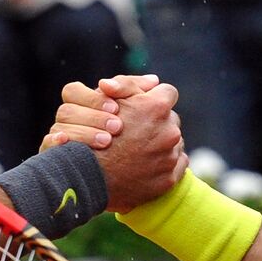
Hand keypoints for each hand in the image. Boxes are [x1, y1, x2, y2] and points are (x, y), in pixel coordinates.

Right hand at [47, 76, 186, 211]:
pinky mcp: (169, 178)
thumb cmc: (91, 133)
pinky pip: (175, 163)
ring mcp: (170, 156)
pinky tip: (144, 164)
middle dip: (157, 122)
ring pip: (173, 141)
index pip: (167, 92)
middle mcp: (169, 131)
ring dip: (160, 142)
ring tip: (137, 149)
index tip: (143, 106)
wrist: (86, 178)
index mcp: (156, 108)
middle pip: (171, 118)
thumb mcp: (104, 99)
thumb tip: (154, 82)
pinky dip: (163, 163)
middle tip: (136, 130)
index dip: (154, 98)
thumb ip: (129, 85)